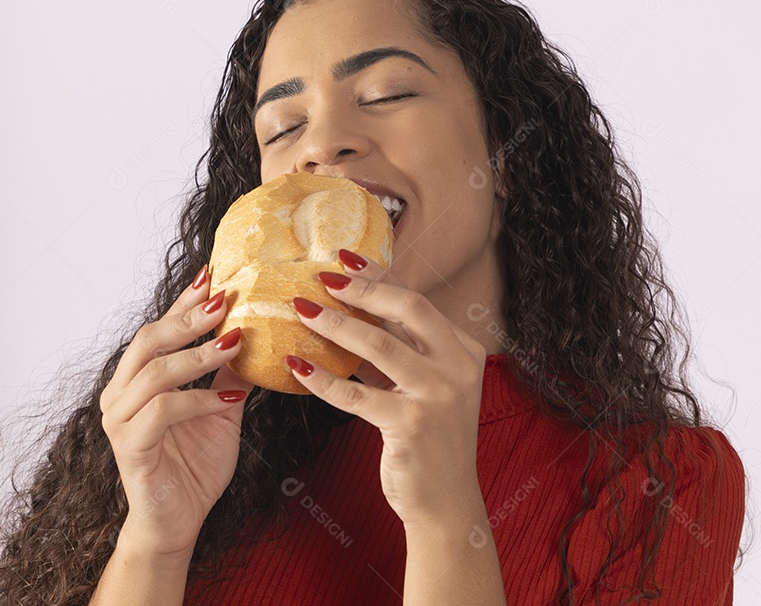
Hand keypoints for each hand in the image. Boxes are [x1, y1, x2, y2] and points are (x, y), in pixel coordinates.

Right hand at [99, 266, 254, 558]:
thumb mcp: (222, 409)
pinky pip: (163, 411)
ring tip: (233, 342)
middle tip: (224, 300)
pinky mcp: (131, 447)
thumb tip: (252, 331)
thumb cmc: (195, 464)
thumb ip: (227, 373)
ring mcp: (120, 420)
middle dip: (188, 317)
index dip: (184, 300)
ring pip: (154, 372)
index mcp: (138, 379)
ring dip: (197, 355)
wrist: (179, 521)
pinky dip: (199, 400)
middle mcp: (120, 394)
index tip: (213, 274)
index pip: (160, 329)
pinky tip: (230, 399)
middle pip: (148, 341)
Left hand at [286, 249, 488, 527]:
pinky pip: (356, 394)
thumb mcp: (423, 388)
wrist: (446, 502)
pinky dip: (322, 379)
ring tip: (302, 311)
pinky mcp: (411, 425)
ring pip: (379, 346)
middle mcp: (458, 367)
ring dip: (336, 325)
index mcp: (464, 351)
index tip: (345, 259)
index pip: (418, 302)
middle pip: (409, 308)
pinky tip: (297, 367)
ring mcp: (438, 395)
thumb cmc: (430, 441)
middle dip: (363, 288)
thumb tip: (350, 315)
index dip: (380, 277)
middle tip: (322, 275)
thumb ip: (398, 353)